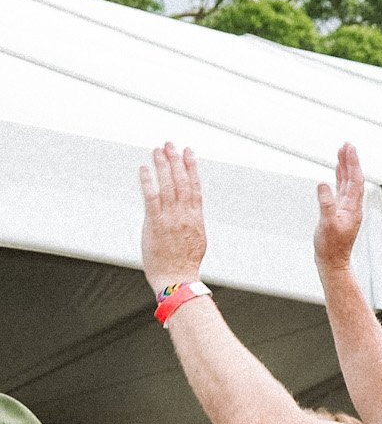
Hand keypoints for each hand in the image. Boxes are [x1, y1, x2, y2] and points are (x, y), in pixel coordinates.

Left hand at [139, 142, 208, 290]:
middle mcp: (185, 215)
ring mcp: (171, 218)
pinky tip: (144, 169)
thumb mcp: (196, 240)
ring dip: (162, 166)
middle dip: (176, 161)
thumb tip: (189, 212)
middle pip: (182, 182)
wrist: (177, 279)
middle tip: (171, 144)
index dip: (192, 168)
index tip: (189, 153)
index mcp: (196, 219)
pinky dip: (148, 182)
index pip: (195, 187)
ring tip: (158, 150)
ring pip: (168, 186)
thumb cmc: (184, 264)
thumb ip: (191, 222)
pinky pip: (151, 198)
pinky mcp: (155, 223)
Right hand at [314, 143, 365, 271]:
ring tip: (342, 151)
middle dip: (350, 161)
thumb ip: (326, 204)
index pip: (355, 181)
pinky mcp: (340, 211)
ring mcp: (347, 208)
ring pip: (347, 183)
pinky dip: (340, 178)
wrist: (332, 261)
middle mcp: (353, 206)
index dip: (352, 163)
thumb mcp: (326, 224)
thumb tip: (323, 183)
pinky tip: (337, 171)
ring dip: (345, 167)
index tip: (349, 148)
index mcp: (353, 208)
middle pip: (353, 179)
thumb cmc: (330, 246)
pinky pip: (341, 189)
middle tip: (346, 144)